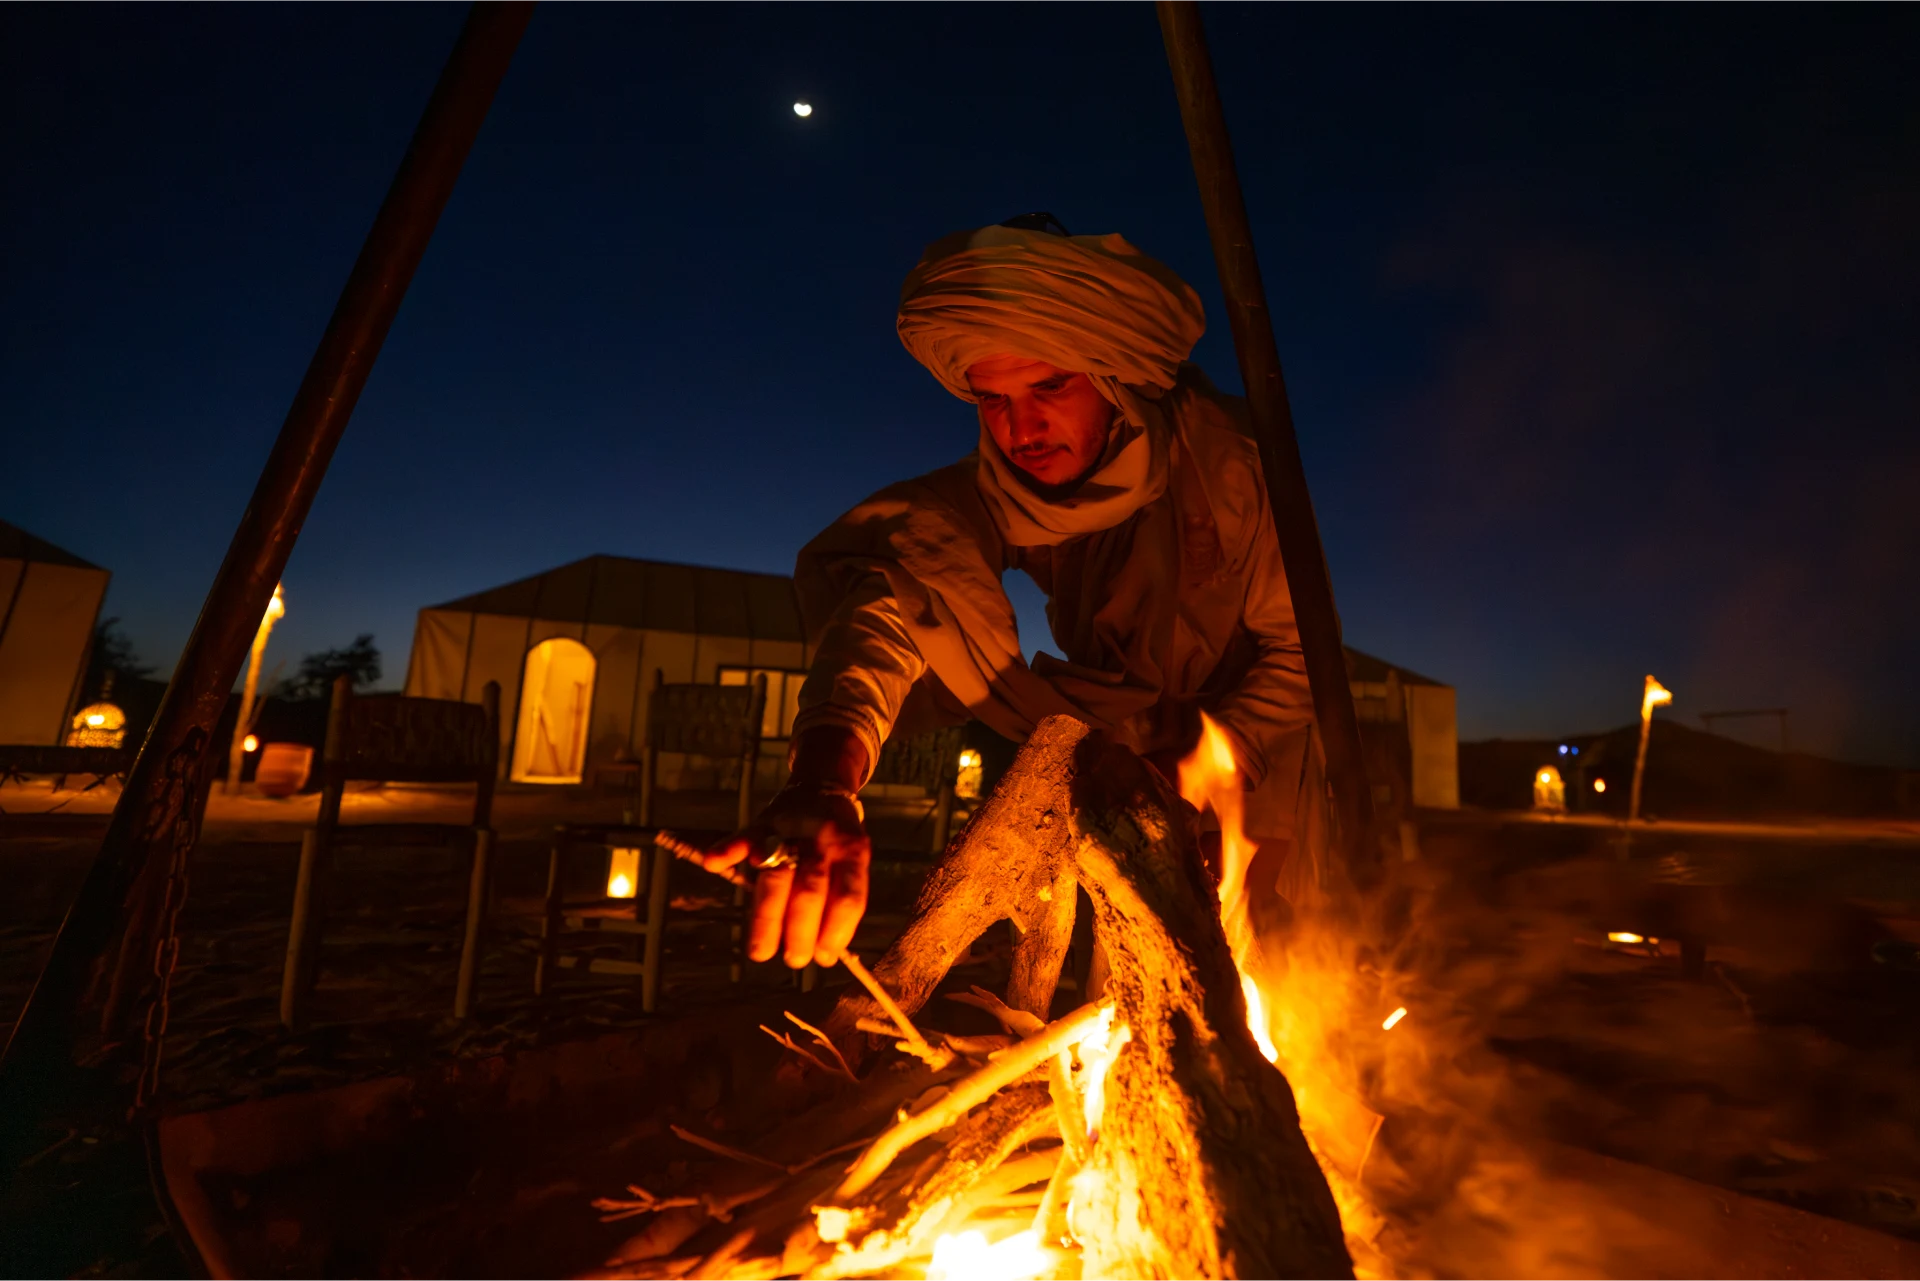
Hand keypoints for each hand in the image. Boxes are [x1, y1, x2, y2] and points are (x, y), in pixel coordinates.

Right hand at [701, 725, 871, 968]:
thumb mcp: (851, 862)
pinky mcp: (764, 822)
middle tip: (794, 960)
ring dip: (768, 915)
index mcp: (853, 852)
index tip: (824, 958)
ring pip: (777, 874)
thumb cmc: (835, 842)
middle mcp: (825, 840)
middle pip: (811, 890)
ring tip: (761, 951)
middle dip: (802, 930)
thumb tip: (826, 954)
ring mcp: (793, 830)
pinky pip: (744, 836)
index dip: (838, 931)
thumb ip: (841, 900)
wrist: (822, 785)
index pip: (849, 896)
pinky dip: (728, 849)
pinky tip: (713, 863)